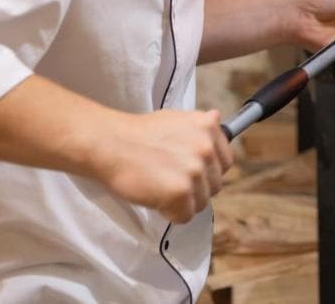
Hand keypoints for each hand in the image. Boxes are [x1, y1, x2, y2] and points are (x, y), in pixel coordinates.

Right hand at [93, 109, 232, 223]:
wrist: (109, 143)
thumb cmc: (138, 134)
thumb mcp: (175, 118)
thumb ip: (199, 125)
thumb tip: (217, 117)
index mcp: (208, 127)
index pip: (225, 163)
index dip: (206, 171)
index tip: (187, 171)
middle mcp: (206, 147)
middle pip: (214, 185)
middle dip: (194, 188)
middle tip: (168, 179)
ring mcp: (195, 170)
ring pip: (201, 203)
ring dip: (182, 202)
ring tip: (159, 186)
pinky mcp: (181, 192)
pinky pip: (185, 216)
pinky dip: (170, 213)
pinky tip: (154, 197)